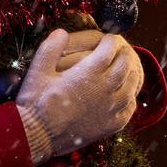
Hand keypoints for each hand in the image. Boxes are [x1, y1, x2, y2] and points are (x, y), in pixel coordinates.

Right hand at [15, 29, 143, 161]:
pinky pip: (128, 111)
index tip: (108, 37)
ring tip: (127, 70)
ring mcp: (109, 109)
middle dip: (123, 54)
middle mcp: (104, 89)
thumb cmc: (35, 101)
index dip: (110, 41)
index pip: (109, 50)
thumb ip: (51, 48)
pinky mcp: (109, 126)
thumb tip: (62, 31)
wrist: (37, 135)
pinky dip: (130, 101)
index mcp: (89, 73)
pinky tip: (126, 98)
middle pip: (124, 66)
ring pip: (130, 88)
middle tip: (121, 50)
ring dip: (131, 75)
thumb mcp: (38, 70)